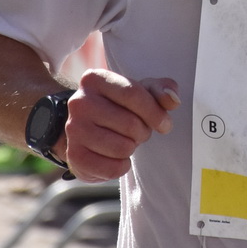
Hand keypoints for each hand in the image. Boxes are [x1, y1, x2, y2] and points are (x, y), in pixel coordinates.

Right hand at [63, 69, 181, 180]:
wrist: (87, 130)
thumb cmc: (118, 107)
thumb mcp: (140, 91)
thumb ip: (160, 91)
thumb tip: (173, 99)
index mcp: (94, 79)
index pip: (133, 94)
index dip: (155, 112)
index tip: (165, 124)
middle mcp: (79, 102)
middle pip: (130, 123)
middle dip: (143, 132)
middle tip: (138, 131)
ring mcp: (73, 129)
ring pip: (122, 147)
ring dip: (132, 148)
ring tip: (125, 141)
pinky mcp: (74, 155)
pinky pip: (112, 168)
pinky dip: (122, 166)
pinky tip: (116, 156)